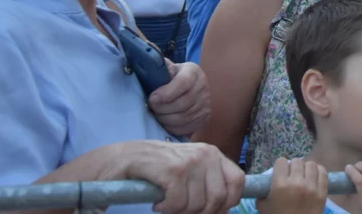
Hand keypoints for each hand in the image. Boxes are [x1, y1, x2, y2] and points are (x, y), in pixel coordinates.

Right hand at [113, 140, 245, 213]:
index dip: (228, 202)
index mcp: (213, 154)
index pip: (237, 181)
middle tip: (181, 209)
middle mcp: (205, 154)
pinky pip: (178, 203)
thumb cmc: (159, 168)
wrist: (124, 157)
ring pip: (197, 204)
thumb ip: (209, 184)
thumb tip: (225, 210)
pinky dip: (167, 209)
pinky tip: (158, 202)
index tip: (210, 211)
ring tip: (167, 202)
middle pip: (218, 198)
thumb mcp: (191, 170)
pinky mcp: (172, 170)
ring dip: (180, 211)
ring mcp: (189, 161)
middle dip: (199, 212)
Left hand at [149, 62, 210, 136]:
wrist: (189, 86)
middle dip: (162, 109)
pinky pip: (186, 127)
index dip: (165, 93)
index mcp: (193, 72)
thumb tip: (152, 66)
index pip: (183, 83)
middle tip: (151, 108)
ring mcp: (206, 103)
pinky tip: (165, 122)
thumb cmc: (173, 77)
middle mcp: (203, 87)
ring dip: (165, 119)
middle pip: (182, 104)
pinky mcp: (205, 117)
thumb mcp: (168, 68)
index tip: (152, 98)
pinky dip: (172, 127)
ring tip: (157, 114)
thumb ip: (161, 68)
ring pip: (183, 118)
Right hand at [258, 157, 327, 213]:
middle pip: (297, 161)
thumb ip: (262, 193)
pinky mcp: (322, 192)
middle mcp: (297, 183)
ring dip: (306, 168)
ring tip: (304, 176)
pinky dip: (318, 172)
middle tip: (292, 176)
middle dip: (293, 167)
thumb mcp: (263, 207)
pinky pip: (323, 173)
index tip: (281, 172)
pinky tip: (314, 177)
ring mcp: (311, 187)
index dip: (280, 166)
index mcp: (280, 185)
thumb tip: (264, 183)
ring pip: (311, 164)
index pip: (281, 161)